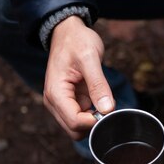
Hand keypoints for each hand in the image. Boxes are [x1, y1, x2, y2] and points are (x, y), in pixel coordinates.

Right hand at [43, 16, 113, 139]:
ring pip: (79, 128)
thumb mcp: (90, 58)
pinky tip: (100, 99)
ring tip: (103, 98)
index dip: (95, 121)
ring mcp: (61, 104)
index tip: (109, 109)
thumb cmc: (77, 41)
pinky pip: (83, 118)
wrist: (68, 32)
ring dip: (94, 119)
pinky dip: (94, 114)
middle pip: (75, 130)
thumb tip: (107, 109)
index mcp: (56, 93)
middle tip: (107, 105)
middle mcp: (54, 102)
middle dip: (93, 123)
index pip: (75, 123)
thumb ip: (98, 84)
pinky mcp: (70, 102)